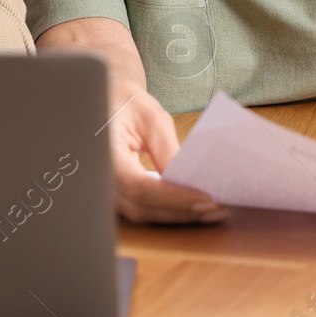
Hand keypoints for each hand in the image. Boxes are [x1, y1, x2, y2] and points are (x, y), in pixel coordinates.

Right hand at [107, 82, 227, 224]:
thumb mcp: (152, 118)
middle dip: (181, 211)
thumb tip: (187, 182)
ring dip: (177, 215)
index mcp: (104, 152)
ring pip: (142, 214)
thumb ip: (167, 151)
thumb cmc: (128, 104)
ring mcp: (104, 188)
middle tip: (217, 208)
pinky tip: (192, 207)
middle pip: (140, 207)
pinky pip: (142, 209)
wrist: (110, 101)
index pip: (138, 187)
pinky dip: (168, 211)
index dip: (173, 198)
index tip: (206, 199)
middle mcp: (98, 176)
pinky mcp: (117, 193)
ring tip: (212, 210)